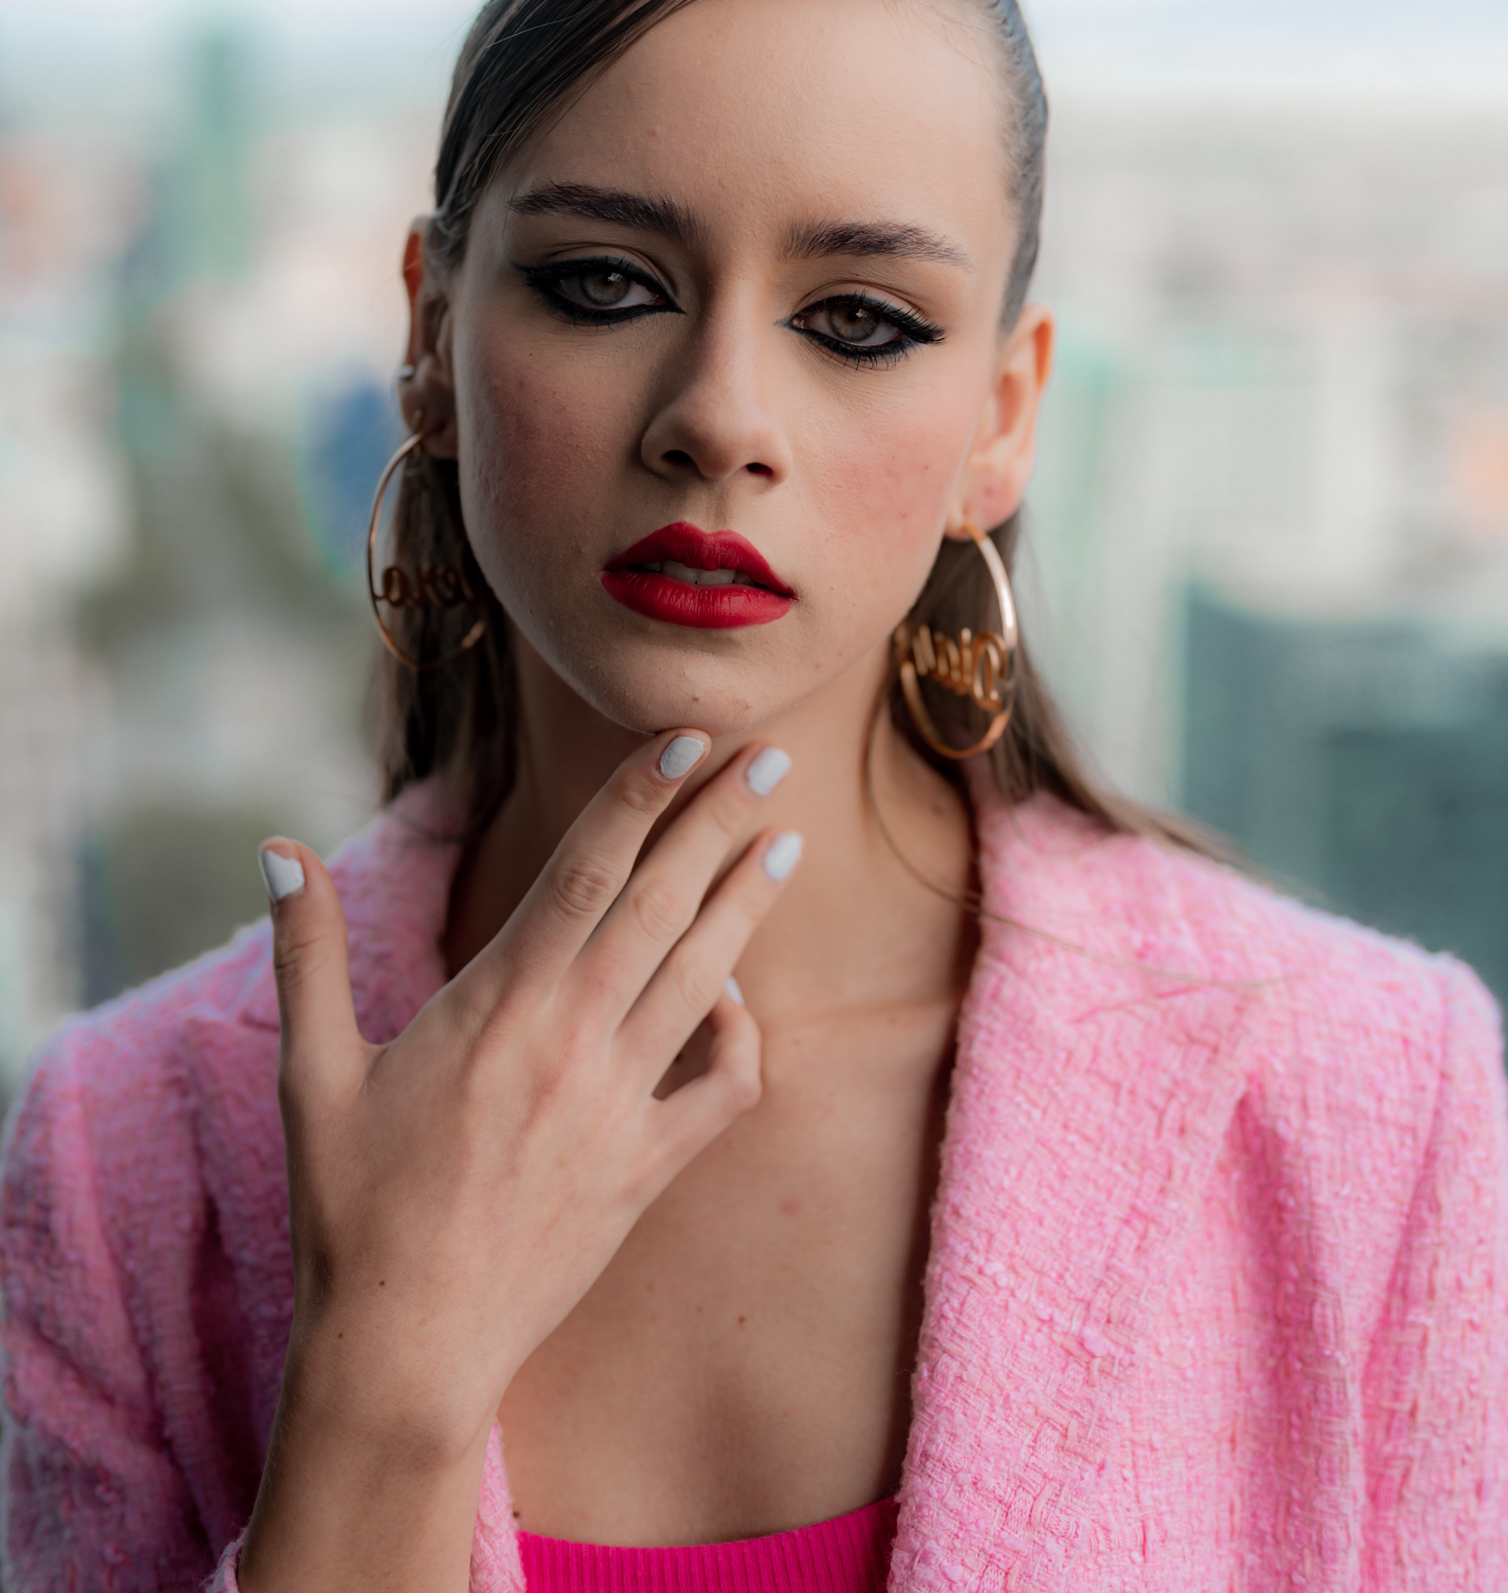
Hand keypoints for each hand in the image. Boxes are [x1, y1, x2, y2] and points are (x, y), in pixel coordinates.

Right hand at [238, 731, 799, 1591]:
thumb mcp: (311, 1073)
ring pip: (702, 979)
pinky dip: (741, 1037)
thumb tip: (277, 849)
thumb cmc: (349, 1209)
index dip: (638, 796)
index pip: (584, 870)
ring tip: (787, 837)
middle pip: (661, 905)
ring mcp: (619, 1107)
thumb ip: (308, 951)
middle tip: (771, 755)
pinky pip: (722, 1092)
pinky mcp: (647, 1170)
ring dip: (747, 903)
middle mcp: (571, 1042)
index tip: (686, 736)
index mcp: (496, 1005)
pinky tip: (733, 996)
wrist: (404, 1351)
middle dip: (718, 822)